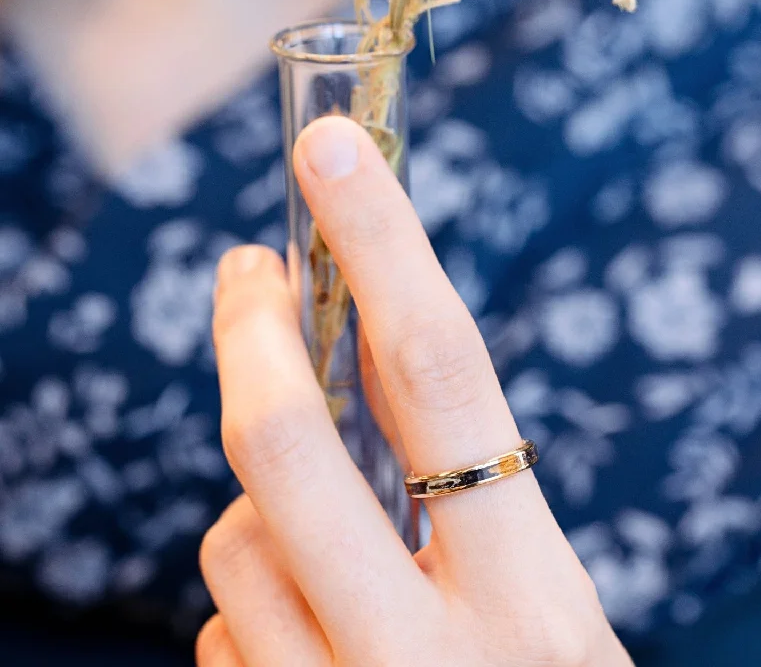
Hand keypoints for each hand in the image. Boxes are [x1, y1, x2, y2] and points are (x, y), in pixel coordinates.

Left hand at [198, 117, 631, 665]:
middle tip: (244, 273)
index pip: (442, 373)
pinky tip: (298, 640)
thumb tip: (327, 386)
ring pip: (232, 547)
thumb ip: (452, 503)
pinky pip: (217, 638)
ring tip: (307, 532)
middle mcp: (438, 660)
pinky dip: (243, 611)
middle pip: (290, 444)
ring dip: (251, 514)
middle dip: (251, 335)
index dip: (383, 243)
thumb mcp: (535, 601)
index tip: (328, 152)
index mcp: (535, 597)